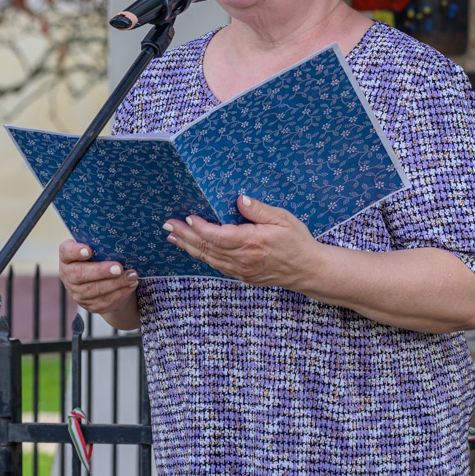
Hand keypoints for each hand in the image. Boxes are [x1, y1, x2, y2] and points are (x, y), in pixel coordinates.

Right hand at [57, 239, 138, 316]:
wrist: (101, 282)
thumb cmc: (99, 258)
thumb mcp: (97, 250)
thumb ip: (101, 245)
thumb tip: (119, 240)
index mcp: (67, 258)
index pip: (66, 252)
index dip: (76, 251)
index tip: (89, 250)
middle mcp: (68, 275)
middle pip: (80, 274)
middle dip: (101, 271)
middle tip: (119, 268)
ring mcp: (77, 292)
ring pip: (94, 289)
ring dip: (116, 283)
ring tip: (132, 275)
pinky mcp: (89, 305)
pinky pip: (104, 300)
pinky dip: (120, 292)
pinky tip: (131, 285)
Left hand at [163, 195, 322, 288]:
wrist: (307, 270)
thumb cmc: (297, 241)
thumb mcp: (283, 219)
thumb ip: (259, 209)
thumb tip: (239, 199)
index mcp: (252, 242)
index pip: (218, 235)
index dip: (199, 228)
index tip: (187, 217)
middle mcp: (243, 259)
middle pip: (207, 247)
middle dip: (185, 236)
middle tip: (167, 225)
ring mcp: (240, 270)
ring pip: (208, 258)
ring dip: (188, 247)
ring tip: (172, 236)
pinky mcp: (241, 276)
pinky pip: (216, 265)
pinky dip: (201, 256)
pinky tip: (193, 249)